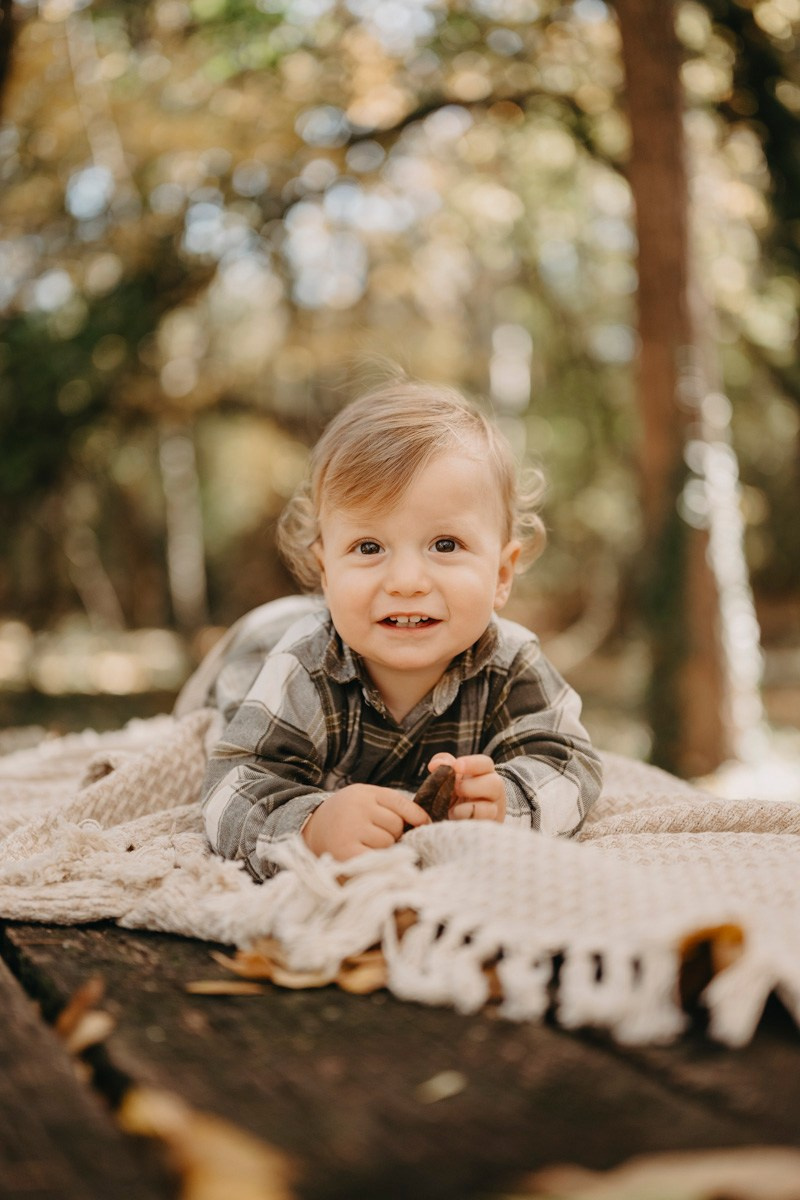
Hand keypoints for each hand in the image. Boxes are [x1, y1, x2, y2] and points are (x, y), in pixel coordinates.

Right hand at [302, 783, 429, 860]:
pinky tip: (366, 856)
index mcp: (364, 793)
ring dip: (384, 847)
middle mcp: (357, 808)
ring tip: (366, 844)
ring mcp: (351, 830)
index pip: (401, 803)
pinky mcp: (347, 853)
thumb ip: (393, 805)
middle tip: (376, 835)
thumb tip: (425, 822)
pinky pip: (378, 858)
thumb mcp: (366, 799)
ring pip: (388, 842)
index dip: (416, 816)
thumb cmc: (348, 815)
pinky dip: (378, 860)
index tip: (424, 825)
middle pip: (396, 825)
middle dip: (393, 833)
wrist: (312, 829)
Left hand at [427, 753, 505, 822]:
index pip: (485, 764)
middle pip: (495, 784)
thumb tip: (435, 765)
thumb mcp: (448, 776)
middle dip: (471, 786)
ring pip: (491, 809)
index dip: (472, 763)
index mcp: (484, 774)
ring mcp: (493, 811)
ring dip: (470, 808)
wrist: (454, 819)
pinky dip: (468, 823)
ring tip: (453, 810)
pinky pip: (482, 827)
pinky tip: (456, 821)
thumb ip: (442, 764)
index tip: (456, 767)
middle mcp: (493, 792)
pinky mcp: (487, 828)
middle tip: (455, 790)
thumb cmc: (453, 793)